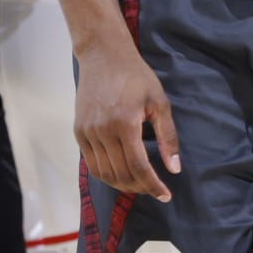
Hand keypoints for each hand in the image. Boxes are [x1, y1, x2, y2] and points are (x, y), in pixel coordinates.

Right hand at [75, 41, 179, 201]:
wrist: (104, 57)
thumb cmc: (136, 77)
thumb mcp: (159, 103)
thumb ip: (168, 137)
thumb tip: (174, 168)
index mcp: (124, 124)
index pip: (138, 167)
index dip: (152, 185)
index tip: (166, 194)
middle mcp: (102, 132)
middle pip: (120, 173)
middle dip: (140, 187)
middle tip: (156, 190)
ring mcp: (86, 133)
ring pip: (104, 173)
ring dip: (123, 184)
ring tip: (140, 185)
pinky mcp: (78, 132)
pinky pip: (92, 163)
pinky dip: (107, 174)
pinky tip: (121, 174)